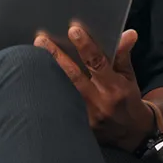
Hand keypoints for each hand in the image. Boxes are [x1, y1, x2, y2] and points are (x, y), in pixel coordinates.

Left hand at [38, 24, 149, 149]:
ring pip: (64, 92)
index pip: (99, 63)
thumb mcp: (128, 76)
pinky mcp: (79, 126)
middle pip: (74, 77)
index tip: (73, 30)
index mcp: (115, 87)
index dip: (86, 46)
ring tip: (31, 57)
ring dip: (48, 74)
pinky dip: (50, 92)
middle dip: (57, 56)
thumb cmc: (127, 98)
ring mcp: (88, 116)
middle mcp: (100, 101)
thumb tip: (129, 33)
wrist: (131, 133)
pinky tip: (36, 80)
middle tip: (41, 40)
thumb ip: (123, 55)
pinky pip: (62, 106)